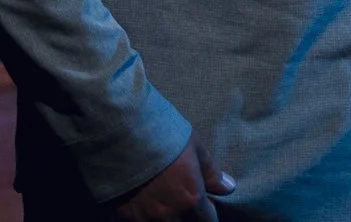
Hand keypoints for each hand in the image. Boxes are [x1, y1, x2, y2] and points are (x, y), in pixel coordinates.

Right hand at [110, 139, 233, 220]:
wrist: (124, 137)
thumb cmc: (164, 138)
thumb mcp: (196, 149)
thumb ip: (212, 174)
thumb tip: (228, 188)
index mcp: (191, 199)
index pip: (208, 221)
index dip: (209, 215)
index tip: (207, 210)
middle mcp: (169, 215)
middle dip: (188, 218)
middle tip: (184, 205)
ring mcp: (145, 218)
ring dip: (165, 219)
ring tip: (162, 205)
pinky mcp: (122, 217)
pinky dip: (142, 218)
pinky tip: (142, 207)